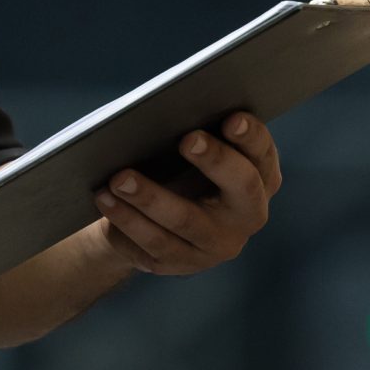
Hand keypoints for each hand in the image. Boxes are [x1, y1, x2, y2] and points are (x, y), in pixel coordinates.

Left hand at [89, 113, 282, 277]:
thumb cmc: (174, 166)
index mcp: (259, 176)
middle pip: (242, 186)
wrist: (146, 217)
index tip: (232, 118)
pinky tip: (106, 198)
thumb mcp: (189, 150)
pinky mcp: (183, 263)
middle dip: (216, 161)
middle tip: (187, 139)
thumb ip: (195, 131)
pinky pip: (155, 243)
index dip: (252, 136)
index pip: (263, 154)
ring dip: (151, 197)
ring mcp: (218, 244)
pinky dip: (127, 219)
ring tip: (120, 178)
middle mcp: (248, 214)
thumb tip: (173, 107)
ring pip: (187, 220)